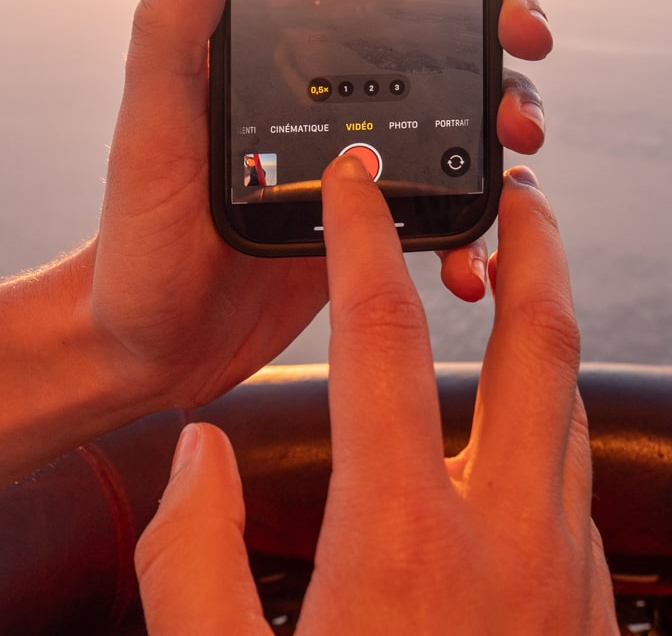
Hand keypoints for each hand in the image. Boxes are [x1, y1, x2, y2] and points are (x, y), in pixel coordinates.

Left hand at [92, 0, 550, 413]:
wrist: (153, 345)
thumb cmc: (135, 234)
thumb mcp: (150, 127)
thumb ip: (171, 32)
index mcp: (274, 62)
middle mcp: (325, 101)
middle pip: (430, 43)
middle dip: (492, 26)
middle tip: (520, 34)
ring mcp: (356, 163)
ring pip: (455, 115)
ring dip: (503, 110)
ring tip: (517, 134)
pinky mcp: (374, 224)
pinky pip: (447, 203)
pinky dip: (479, 216)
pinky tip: (478, 245)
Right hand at [135, 164, 618, 634]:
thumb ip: (189, 561)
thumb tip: (199, 456)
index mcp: (402, 541)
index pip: (381, 339)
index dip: (362, 241)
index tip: (354, 183)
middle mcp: (503, 542)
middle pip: (537, 346)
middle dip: (530, 253)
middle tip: (518, 196)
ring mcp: (562, 583)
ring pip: (569, 416)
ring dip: (548, 335)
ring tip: (521, 288)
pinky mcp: (585, 621)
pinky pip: (573, 493)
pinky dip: (550, 432)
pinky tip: (519, 439)